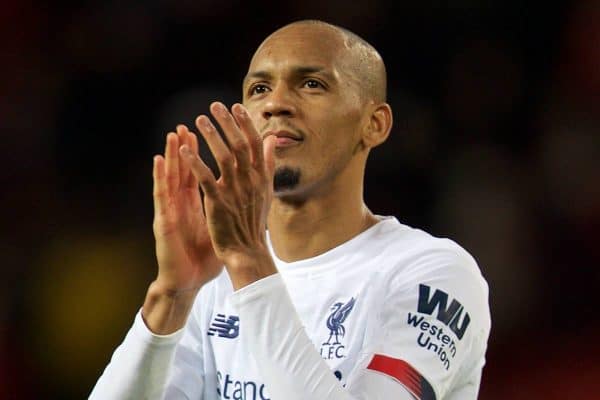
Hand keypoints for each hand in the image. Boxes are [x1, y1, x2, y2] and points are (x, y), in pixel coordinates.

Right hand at [151, 126, 221, 294]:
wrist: (186, 281)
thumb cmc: (203, 256)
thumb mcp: (220, 227)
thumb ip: (230, 208)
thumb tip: (247, 197)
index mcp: (197, 204)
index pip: (200, 173)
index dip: (204, 154)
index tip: (211, 133)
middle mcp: (182, 204)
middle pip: (184, 170)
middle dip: (187, 147)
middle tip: (190, 124)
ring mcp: (172, 210)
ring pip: (170, 177)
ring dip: (171, 155)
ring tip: (172, 134)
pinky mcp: (163, 221)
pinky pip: (161, 196)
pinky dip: (159, 177)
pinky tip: (158, 161)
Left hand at [180, 102, 277, 289]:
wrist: (247, 251)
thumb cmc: (253, 221)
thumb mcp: (266, 190)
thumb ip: (267, 163)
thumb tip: (272, 139)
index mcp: (261, 177)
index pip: (255, 143)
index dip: (245, 123)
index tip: (236, 106)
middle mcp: (250, 181)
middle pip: (239, 144)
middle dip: (227, 123)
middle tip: (215, 106)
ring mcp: (235, 191)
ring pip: (224, 157)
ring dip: (211, 136)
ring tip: (199, 120)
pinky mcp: (218, 203)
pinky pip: (205, 178)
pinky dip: (195, 163)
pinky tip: (184, 150)